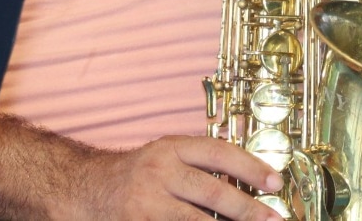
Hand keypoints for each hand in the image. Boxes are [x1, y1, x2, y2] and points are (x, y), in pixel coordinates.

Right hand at [73, 135, 285, 220]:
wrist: (85, 190)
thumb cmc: (134, 176)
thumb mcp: (163, 158)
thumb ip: (195, 166)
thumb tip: (244, 184)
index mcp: (170, 148)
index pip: (217, 152)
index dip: (250, 167)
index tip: (275, 181)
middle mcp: (159, 171)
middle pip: (213, 192)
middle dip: (248, 209)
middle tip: (273, 219)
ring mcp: (147, 202)